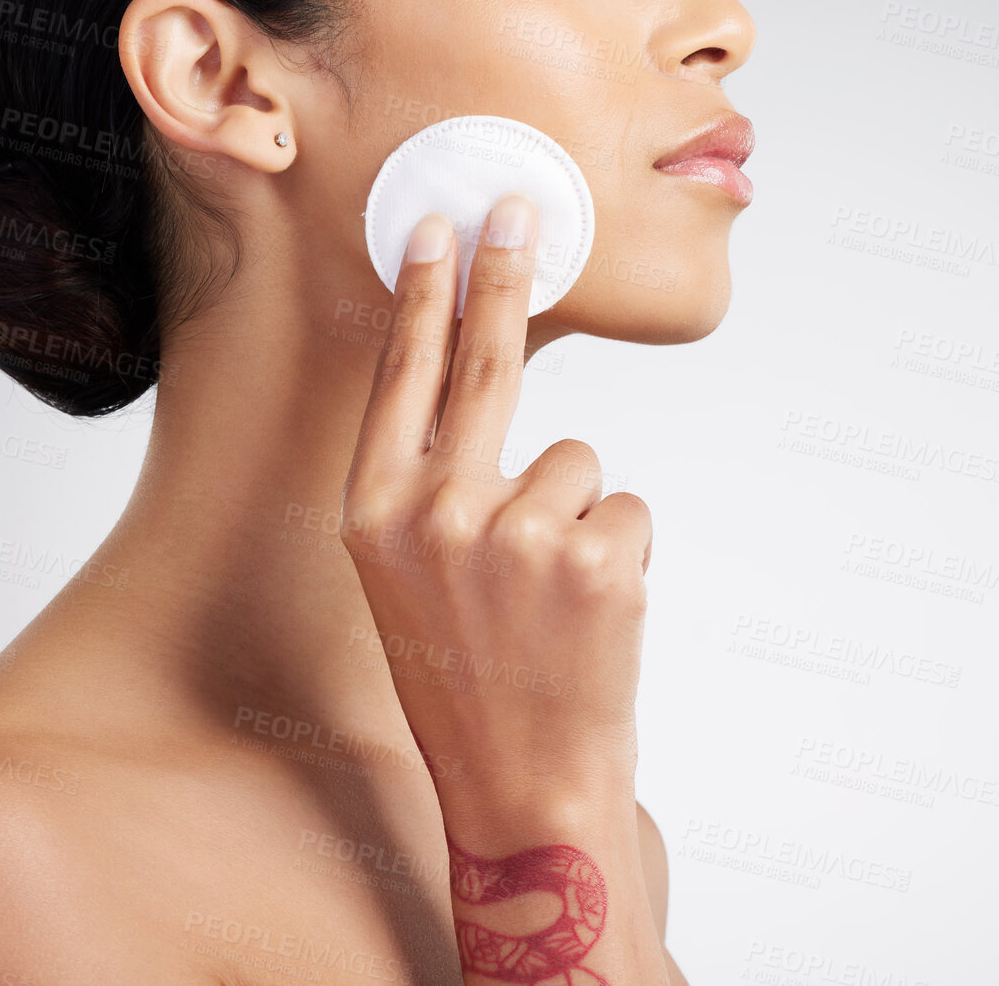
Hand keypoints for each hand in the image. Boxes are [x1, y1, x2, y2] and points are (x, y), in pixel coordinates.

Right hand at [340, 194, 652, 817]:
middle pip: (485, 360)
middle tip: (520, 209)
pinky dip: (618, 552)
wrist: (524, 789)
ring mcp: (516, 531)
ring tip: (552, 599)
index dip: (422, 295)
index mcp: (375, 514)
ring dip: (578, 515)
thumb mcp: (406, 576)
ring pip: (578, 461)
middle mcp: (435, 511)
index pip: (403, 376)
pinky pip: (624, 508)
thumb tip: (480, 396)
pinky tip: (589, 617)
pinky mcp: (594, 554)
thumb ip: (430, 484)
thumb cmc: (462, 678)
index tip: (438, 230)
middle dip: (502, 273)